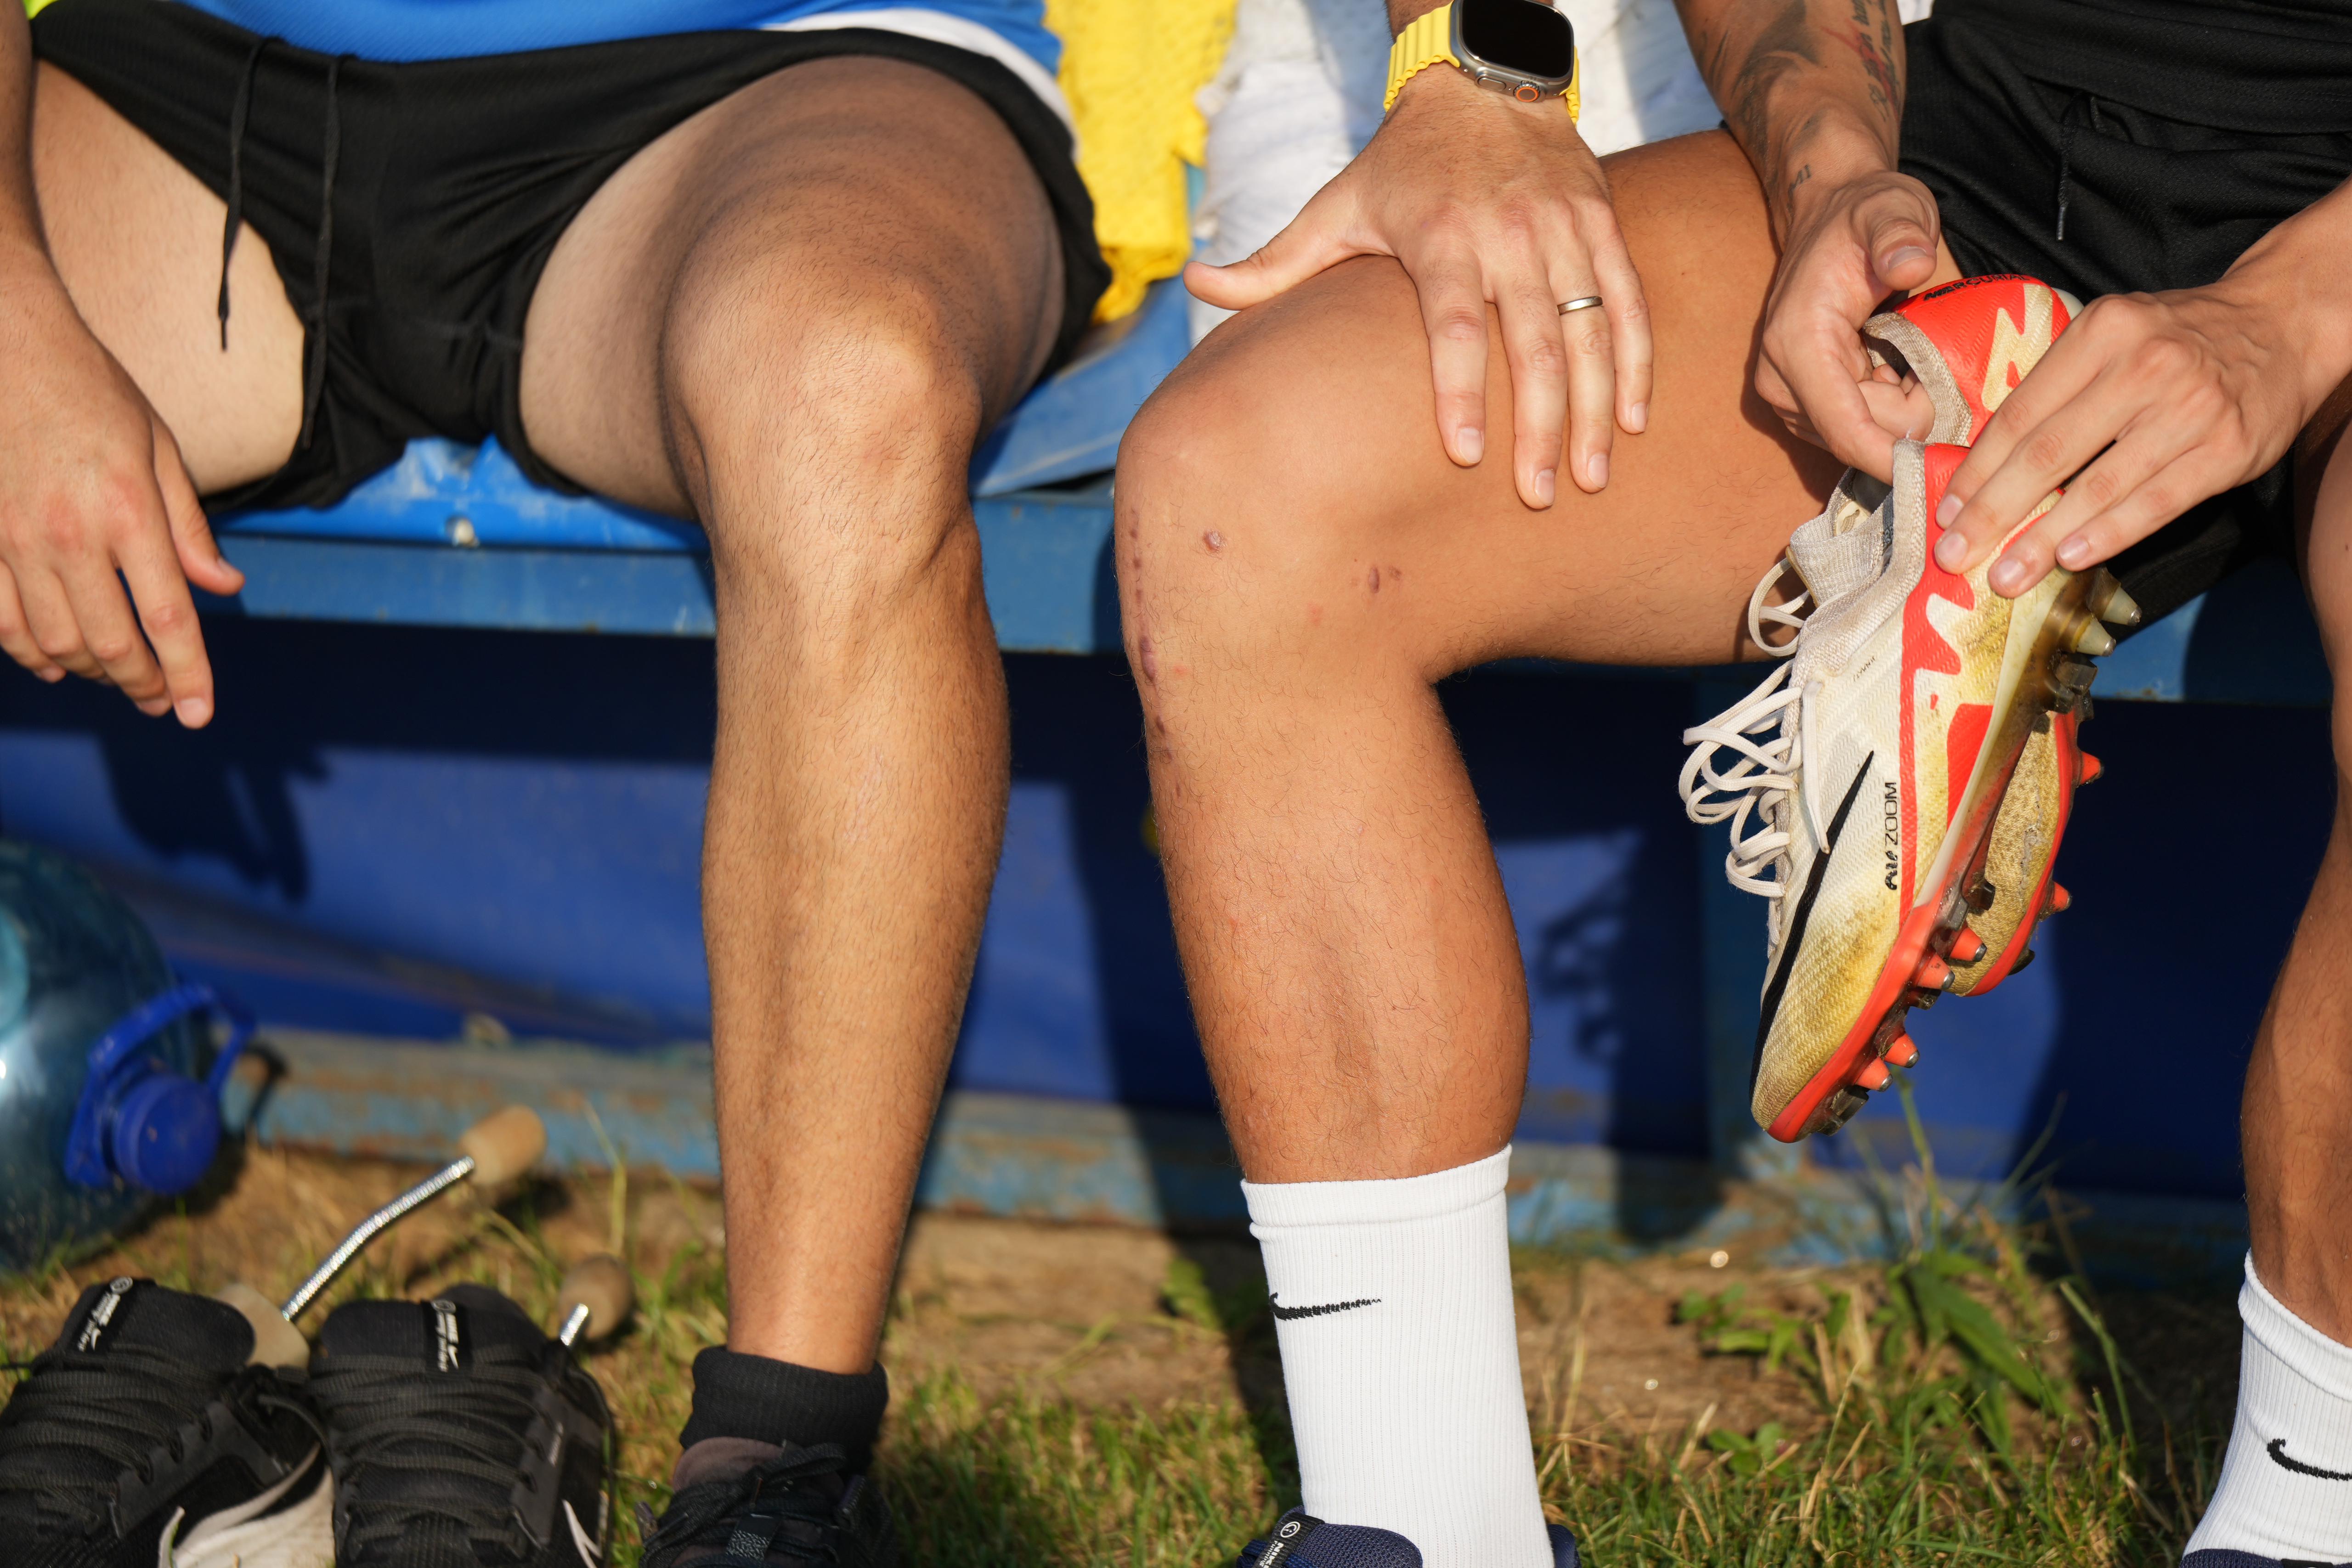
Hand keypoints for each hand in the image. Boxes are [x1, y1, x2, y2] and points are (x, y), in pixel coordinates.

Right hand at [0, 269, 239, 724]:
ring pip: (54, 642)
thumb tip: (226, 587)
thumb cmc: (93, 394)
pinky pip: (0, 619)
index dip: (187, 675)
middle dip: (143, 685)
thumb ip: (191, 528)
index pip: (168, 619)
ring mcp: (15, 539)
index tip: (199, 713)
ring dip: (90, 672)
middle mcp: (71, 535)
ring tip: (119, 679)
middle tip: (163, 701)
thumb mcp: (160, 452)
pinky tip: (51, 662)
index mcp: (129, 513)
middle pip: (111, 644)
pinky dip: (26, 652)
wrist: (7, 347)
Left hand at [1183, 64, 1649, 508]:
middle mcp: (1507, 234)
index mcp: (1439, 236)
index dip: (1461, 391)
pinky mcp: (1600, 223)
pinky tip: (1633, 417)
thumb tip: (1193, 283)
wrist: (1481, 84)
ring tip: (1591, 476)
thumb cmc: (1399, 165)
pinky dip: (1636, 360)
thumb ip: (1271, 261)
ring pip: (1590, 329)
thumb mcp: (1335, 205)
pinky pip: (1628, 300)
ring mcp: (1561, 230)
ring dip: (1596, 408)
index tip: (1468, 455)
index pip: (1454, 326)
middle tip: (1537, 496)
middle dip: (1540, 425)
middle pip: (1532, 343)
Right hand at [1755, 168, 1943, 479]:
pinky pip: (1861, 430)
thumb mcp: (1891, 208)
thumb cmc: (1863, 216)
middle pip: (1865, 438)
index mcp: (1797, 344)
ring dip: (1902, 409)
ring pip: (1864, 439)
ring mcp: (1789, 398)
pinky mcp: (1803, 406)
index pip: (1847, 429)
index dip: (1898, 458)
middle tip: (1935, 357)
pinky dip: (1891, 408)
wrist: (1828, 217)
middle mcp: (1781, 382)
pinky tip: (1894, 368)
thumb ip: (1899, 233)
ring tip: (1910, 355)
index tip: (1950, 466)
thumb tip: (1911, 263)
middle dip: (1914, 414)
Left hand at [1934, 280, 2319, 597]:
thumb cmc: (2177, 340)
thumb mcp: (2113, 337)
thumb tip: (1987, 463)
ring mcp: (2189, 408)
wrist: (2281, 324)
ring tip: (2004, 575)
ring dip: (2043, 538)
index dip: (1978, 470)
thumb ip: (2058, 388)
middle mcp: (2145, 366)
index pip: (2022, 414)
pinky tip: (2071, 558)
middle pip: (2048, 452)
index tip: (1946, 511)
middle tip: (1955, 554)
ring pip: (2099, 485)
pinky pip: (2156, 501)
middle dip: (1994, 511)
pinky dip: (2110, 533)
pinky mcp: (2226, 448)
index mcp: (2102, 333)